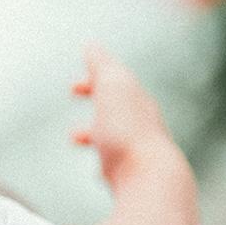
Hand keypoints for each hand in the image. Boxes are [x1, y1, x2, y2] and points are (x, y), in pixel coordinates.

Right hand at [69, 45, 183, 190]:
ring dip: (95, 132)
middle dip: (98, 104)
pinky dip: (105, 159)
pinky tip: (98, 171)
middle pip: (120, 109)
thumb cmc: (127, 131)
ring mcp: (140, 153)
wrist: (151, 178)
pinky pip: (118, 164)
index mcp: (137, 102)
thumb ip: (102, 66)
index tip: (73, 87)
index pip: (117, 85)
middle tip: (76, 95)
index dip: (94, 82)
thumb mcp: (112, 87)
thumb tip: (92, 45)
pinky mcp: (136, 177)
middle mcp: (143, 126)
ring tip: (76, 138)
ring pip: (116, 137)